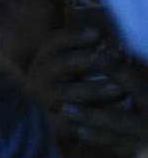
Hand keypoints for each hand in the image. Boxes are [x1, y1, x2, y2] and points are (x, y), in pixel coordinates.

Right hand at [28, 30, 147, 157]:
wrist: (49, 121)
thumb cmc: (69, 86)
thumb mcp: (72, 66)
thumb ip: (88, 54)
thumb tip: (112, 46)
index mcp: (42, 61)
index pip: (53, 42)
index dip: (75, 36)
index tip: (100, 33)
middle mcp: (36, 79)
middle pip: (61, 63)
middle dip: (91, 60)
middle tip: (116, 59)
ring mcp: (42, 102)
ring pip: (66, 93)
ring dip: (94, 89)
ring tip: (120, 89)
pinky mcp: (52, 124)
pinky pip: (71, 120)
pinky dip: (91, 115)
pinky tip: (111, 113)